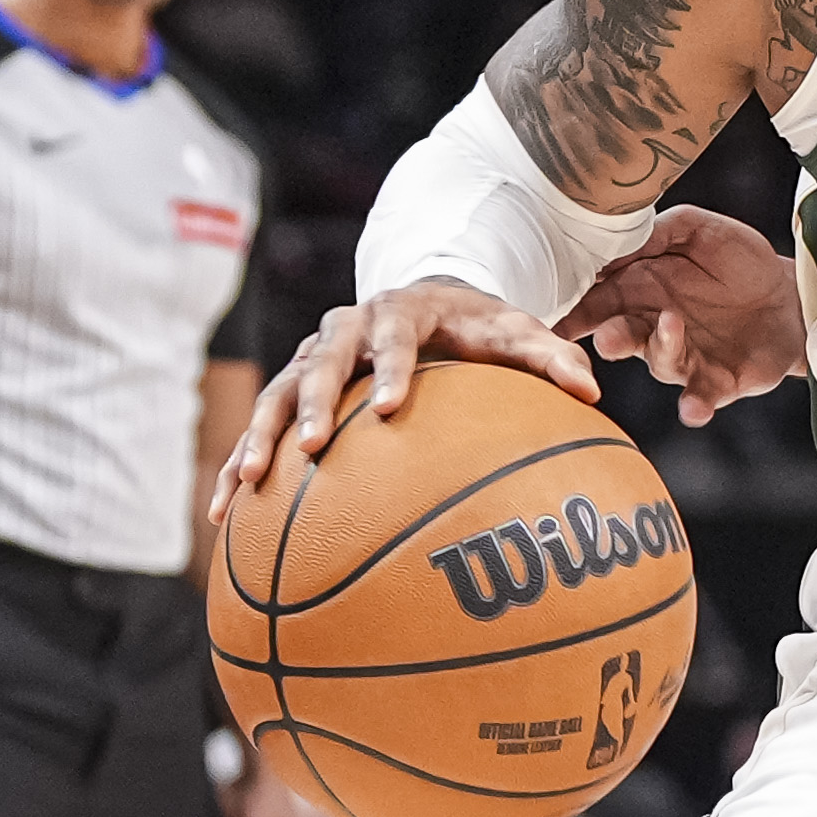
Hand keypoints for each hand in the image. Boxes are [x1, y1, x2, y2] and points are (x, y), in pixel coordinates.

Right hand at [213, 278, 599, 515]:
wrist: (427, 301)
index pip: (390, 335)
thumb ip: (552, 357)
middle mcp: (345, 330)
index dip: (386, 369)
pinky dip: (238, 465)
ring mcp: (311, 358)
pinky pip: (259, 428)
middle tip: (315, 446)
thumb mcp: (517, 332)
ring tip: (247, 483)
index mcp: (399, 311)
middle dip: (312, 402)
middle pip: (319, 361)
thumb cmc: (479, 327)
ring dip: (258, 437)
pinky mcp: (291, 389)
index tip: (387, 408)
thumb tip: (593, 390)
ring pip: (275, 394)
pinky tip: (222, 514)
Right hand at [558, 209, 807, 422]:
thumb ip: (659, 230)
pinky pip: (700, 399)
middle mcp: (655, 329)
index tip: (558, 313)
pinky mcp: (718, 384)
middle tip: (605, 336)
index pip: (600, 301)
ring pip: (661, 364)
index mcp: (642, 291)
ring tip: (672, 324)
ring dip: (663, 350)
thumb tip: (620, 238)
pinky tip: (692, 410)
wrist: (793, 296)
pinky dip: (693, 406)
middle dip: (610, 338)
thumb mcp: (698, 230)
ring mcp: (686, 359)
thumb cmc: (740, 261)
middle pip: (621, 338)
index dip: (578, 308)